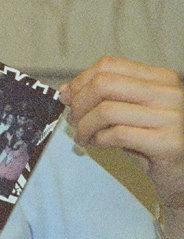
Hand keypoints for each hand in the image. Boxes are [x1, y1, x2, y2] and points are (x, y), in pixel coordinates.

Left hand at [61, 56, 183, 212]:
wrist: (182, 173)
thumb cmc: (152, 141)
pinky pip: (118, 134)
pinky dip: (98, 139)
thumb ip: (103, 99)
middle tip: (74, 121)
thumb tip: (66, 91)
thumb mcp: (128, 113)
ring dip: (85, 126)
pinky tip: (97, 144)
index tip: (68, 97)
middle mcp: (170, 93)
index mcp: (161, 79)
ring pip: (106, 110)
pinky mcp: (169, 143)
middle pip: (104, 84)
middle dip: (79, 103)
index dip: (80, 81)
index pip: (109, 65)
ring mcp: (172, 117)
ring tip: (83, 136)